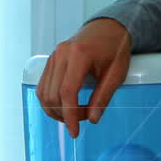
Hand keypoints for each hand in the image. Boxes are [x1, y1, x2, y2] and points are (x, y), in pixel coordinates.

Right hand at [37, 18, 131, 137]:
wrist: (108, 28)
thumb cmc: (115, 48)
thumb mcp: (116, 74)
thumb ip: (103, 97)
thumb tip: (93, 120)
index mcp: (79, 55)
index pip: (67, 92)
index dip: (70, 116)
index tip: (75, 132)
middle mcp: (61, 54)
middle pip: (53, 95)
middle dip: (65, 114)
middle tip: (85, 118)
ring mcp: (53, 56)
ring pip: (44, 93)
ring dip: (56, 110)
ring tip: (74, 114)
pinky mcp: (50, 60)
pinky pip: (43, 86)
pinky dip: (51, 100)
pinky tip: (65, 106)